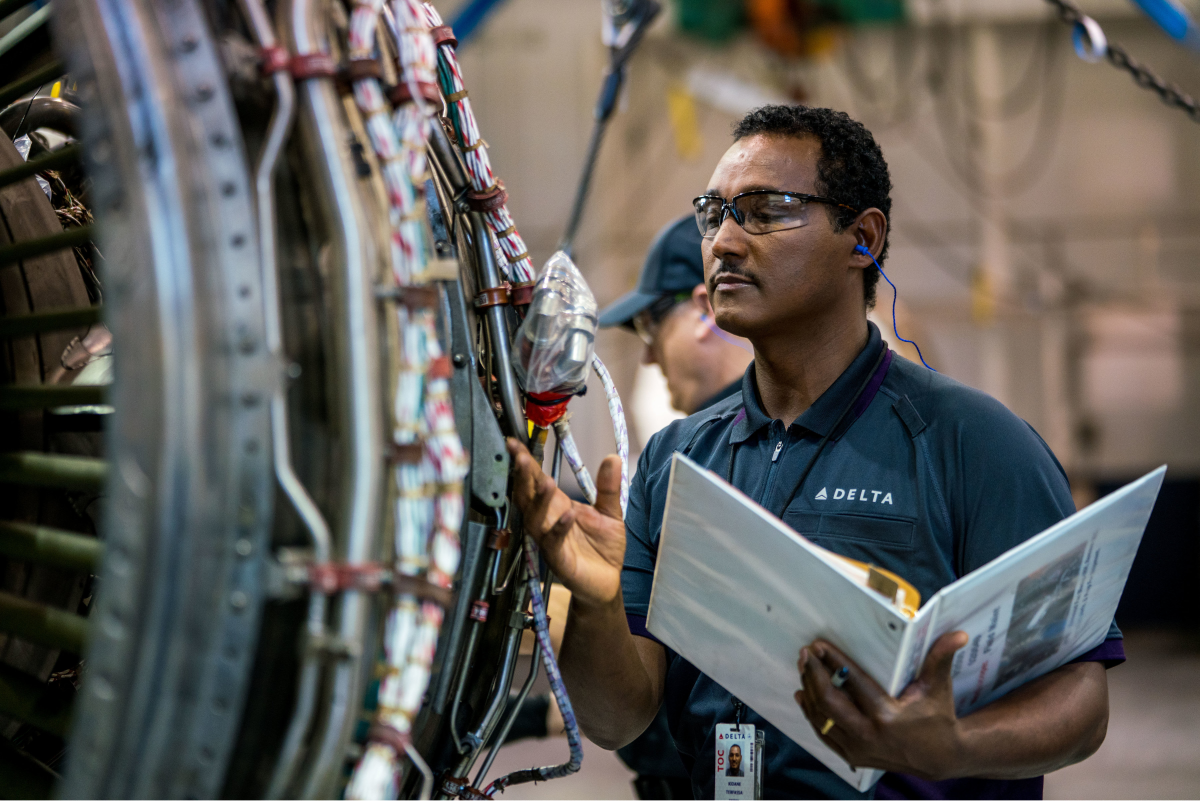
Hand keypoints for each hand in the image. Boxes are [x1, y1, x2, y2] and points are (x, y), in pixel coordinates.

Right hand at [507, 438, 625, 609]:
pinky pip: (555, 542)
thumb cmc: (602, 548)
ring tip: (545, 482)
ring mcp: (551, 540)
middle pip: (528, 495)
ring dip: (539, 500)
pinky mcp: (560, 560)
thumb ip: (608, 487)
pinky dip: (559, 528)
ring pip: (536, 518)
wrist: (607, 582)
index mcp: (557, 506)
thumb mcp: (610, 513)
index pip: (535, 479)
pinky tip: (567, 515)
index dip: (525, 462)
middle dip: (523, 476)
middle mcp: (548, 521)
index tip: (515, 443)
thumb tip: (612, 458)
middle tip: (520, 456)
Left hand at [794, 631, 969, 780]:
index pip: (853, 684)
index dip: (834, 662)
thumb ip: (941, 657)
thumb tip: (958, 634)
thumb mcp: (938, 687)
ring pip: (822, 719)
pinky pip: (824, 734)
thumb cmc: (937, 717)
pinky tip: (804, 694)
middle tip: (806, 654)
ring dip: (810, 691)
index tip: (819, 645)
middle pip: (829, 703)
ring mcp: (858, 749)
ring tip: (804, 668)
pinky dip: (812, 714)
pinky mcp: (852, 756)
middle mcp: (869, 735)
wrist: (938, 758)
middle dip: (814, 675)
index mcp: (888, 716)